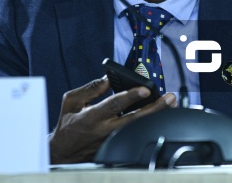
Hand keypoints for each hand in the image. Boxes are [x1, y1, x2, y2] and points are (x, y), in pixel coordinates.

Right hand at [49, 76, 176, 163]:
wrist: (62, 152)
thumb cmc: (67, 124)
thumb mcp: (71, 101)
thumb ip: (90, 89)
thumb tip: (107, 79)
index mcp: (92, 116)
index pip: (114, 104)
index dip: (131, 96)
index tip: (145, 89)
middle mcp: (104, 130)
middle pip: (134, 119)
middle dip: (154, 108)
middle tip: (169, 98)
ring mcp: (111, 141)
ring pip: (138, 129)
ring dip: (155, 117)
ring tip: (169, 105)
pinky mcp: (115, 148)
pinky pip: (133, 135)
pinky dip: (146, 126)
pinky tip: (157, 118)